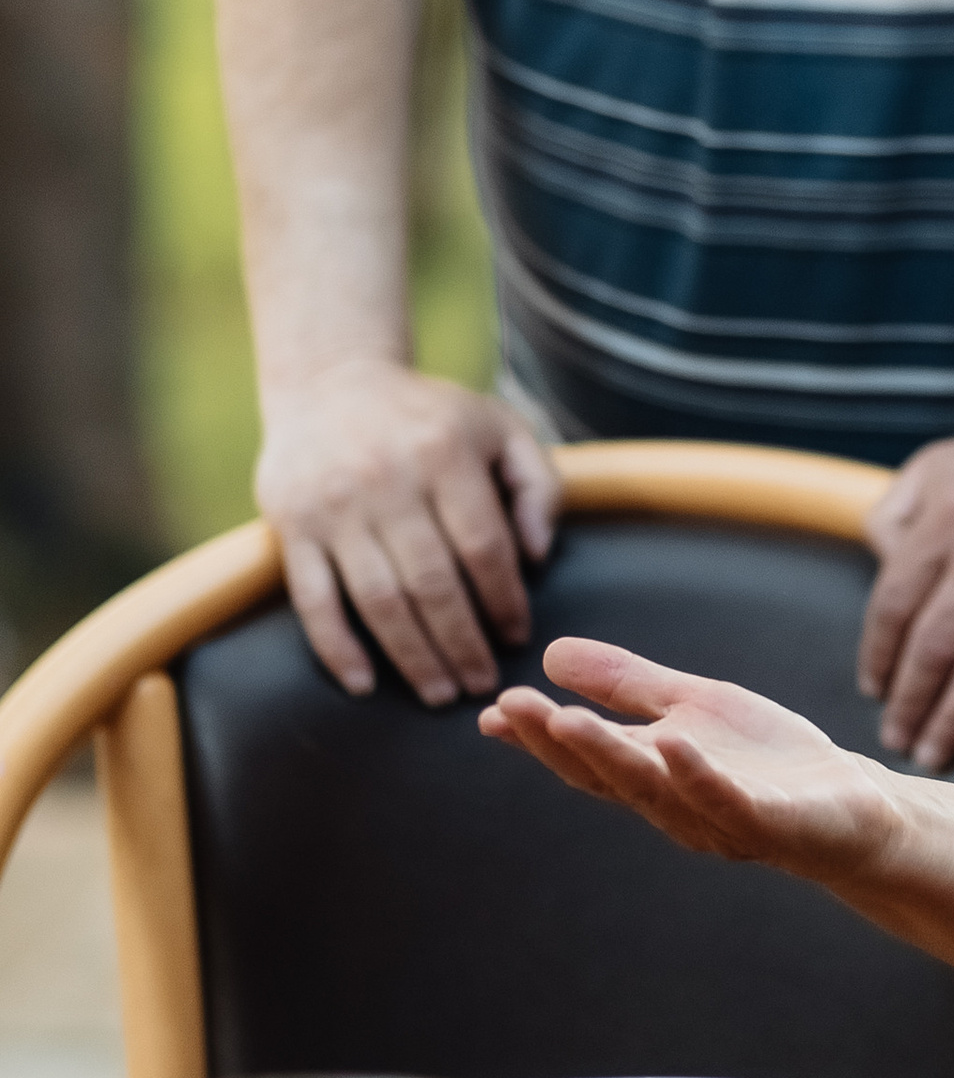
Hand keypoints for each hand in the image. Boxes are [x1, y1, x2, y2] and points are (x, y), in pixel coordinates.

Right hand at [254, 358, 561, 707]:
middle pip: (432, 584)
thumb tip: (538, 556)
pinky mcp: (291, 527)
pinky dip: (337, 649)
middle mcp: (388, 480)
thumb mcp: (498, 427)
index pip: (483, 547)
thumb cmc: (429, 418)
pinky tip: (365, 683)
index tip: (517, 636)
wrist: (332, 383)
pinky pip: (314, 600)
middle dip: (462, 644)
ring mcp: (335, 507)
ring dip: (412, 657)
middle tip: (482, 685)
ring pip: (378, 601)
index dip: (504, 600)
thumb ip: (537, 485)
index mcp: (445, 453)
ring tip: (439, 693)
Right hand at [481, 640, 905, 887]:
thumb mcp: (692, 706)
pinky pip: (728, 799)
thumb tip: (549, 652)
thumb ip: (626, 685)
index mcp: (652, 774)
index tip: (491, 712)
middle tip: (511, 706)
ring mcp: (719, 816)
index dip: (537, 738)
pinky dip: (698, 775)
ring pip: (653, 789)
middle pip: (605, 774)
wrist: (854, 808)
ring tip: (564, 720)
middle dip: (556, 743)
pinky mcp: (770, 823)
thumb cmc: (768, 762)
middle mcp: (673, 804)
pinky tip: (673, 742)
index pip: (584, 757)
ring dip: (608, 755)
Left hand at [858, 421, 953, 773]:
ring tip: (934, 750)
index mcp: (948, 515)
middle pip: (935, 646)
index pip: (896, 602)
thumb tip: (881, 571)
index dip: (879, 653)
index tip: (873, 688)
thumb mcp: (939, 466)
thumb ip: (893, 514)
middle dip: (910, 701)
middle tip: (897, 737)